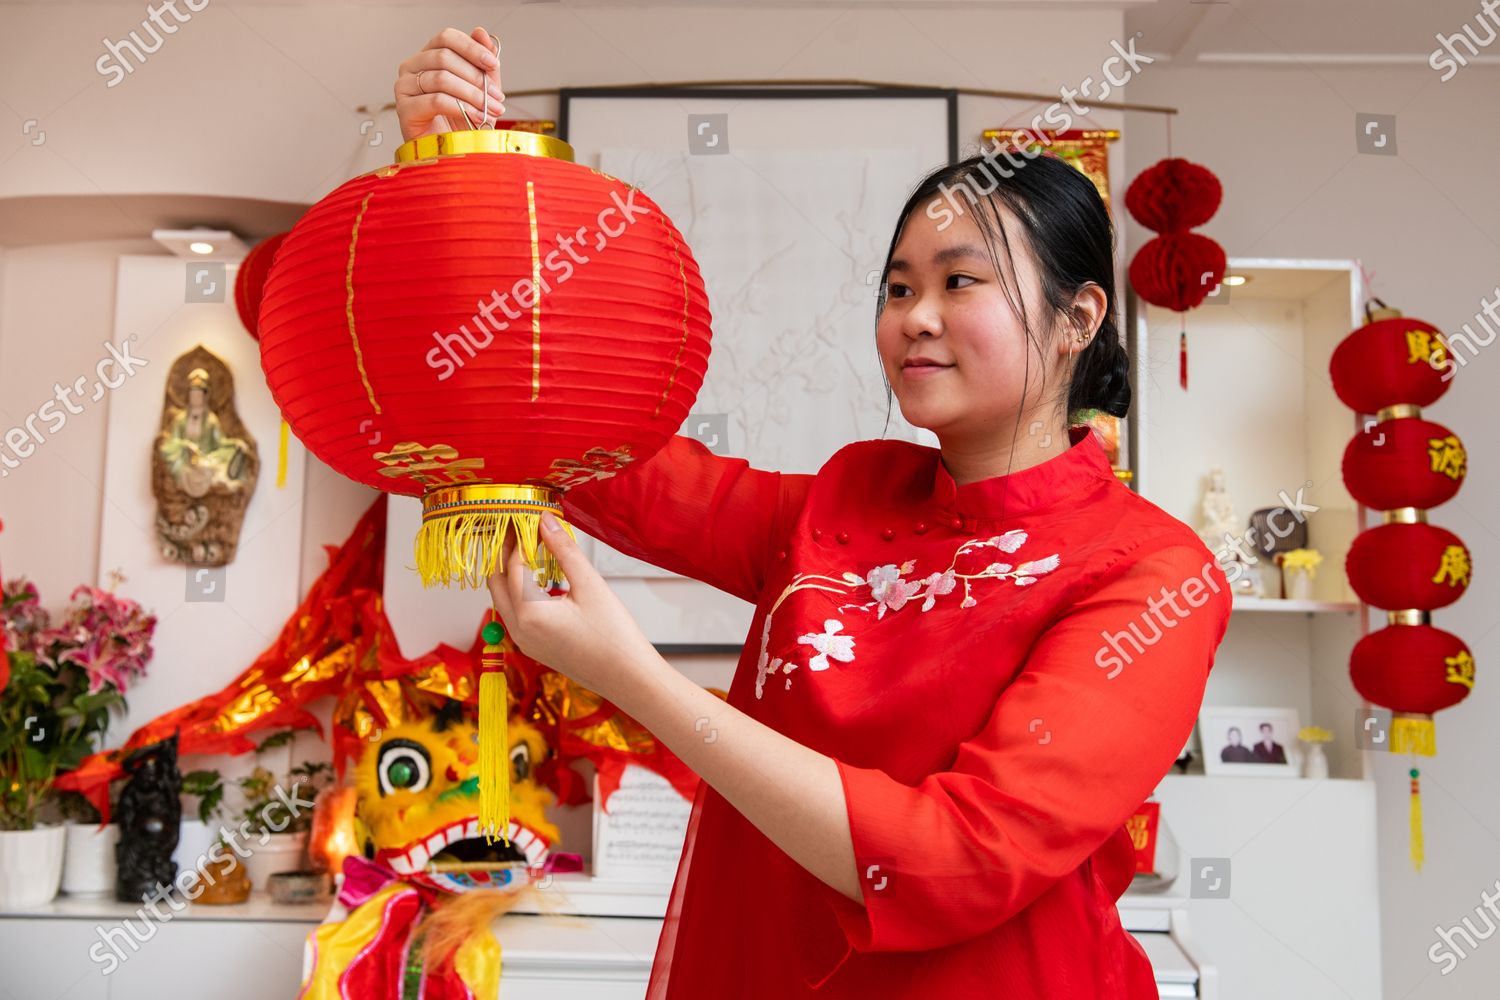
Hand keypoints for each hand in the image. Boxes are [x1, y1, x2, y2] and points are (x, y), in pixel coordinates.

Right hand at [394, 26, 506, 142]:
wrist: (451, 155)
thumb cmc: (463, 122)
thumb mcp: (481, 90)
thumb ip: (482, 63)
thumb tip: (481, 32)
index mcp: (427, 57)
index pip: (446, 38)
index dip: (471, 48)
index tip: (492, 65)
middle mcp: (411, 68)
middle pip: (445, 57)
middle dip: (477, 78)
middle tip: (497, 97)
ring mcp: (404, 87)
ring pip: (442, 78)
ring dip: (473, 95)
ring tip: (491, 110)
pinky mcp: (404, 109)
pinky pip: (436, 100)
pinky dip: (462, 108)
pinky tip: (478, 117)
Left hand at [485, 513, 659, 705]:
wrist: (629, 679)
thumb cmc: (614, 636)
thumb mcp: (590, 585)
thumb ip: (564, 550)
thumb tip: (545, 522)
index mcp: (529, 613)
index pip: (513, 563)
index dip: (521, 536)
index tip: (532, 516)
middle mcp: (519, 629)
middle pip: (497, 581)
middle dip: (508, 553)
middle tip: (526, 529)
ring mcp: (524, 641)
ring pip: (503, 598)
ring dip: (513, 572)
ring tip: (536, 549)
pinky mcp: (534, 647)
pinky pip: (516, 613)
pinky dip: (521, 591)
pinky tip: (544, 579)